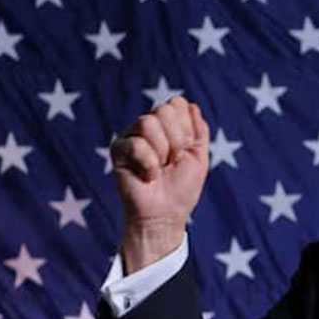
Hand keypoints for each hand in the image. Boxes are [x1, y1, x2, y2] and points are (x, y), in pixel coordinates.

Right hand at [111, 96, 210, 272]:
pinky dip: (148, 163)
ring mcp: (132, 136)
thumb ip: (199, 130)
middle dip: (176, 140)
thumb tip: (192, 105)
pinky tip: (147, 176)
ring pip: (148, 123)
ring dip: (162, 152)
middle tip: (172, 162)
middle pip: (164, 110)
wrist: (165, 214)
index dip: (186, 129)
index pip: (176, 103)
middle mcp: (149, 127)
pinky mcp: (118, 149)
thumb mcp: (200, 158)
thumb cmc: (182, 189)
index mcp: (169, 125)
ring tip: (160, 169)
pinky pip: (136, 144)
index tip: (186, 151)